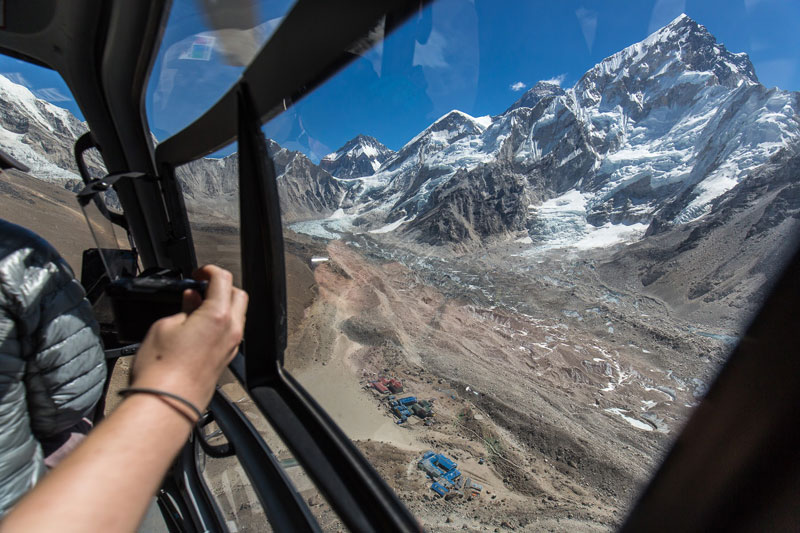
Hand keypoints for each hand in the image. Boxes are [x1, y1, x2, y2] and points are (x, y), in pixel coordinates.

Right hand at [130, 265, 247, 411]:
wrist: (167, 404)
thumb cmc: (161, 370)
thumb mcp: (164, 326)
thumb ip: (184, 308)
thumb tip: (191, 299)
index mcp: (218, 315)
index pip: (223, 279)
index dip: (208, 270)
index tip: (197, 273)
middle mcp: (231, 330)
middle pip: (238, 295)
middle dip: (221, 286)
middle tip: (199, 286)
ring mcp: (231, 346)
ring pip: (237, 315)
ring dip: (222, 304)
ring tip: (195, 306)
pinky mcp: (225, 359)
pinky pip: (230, 332)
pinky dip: (219, 322)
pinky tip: (198, 325)